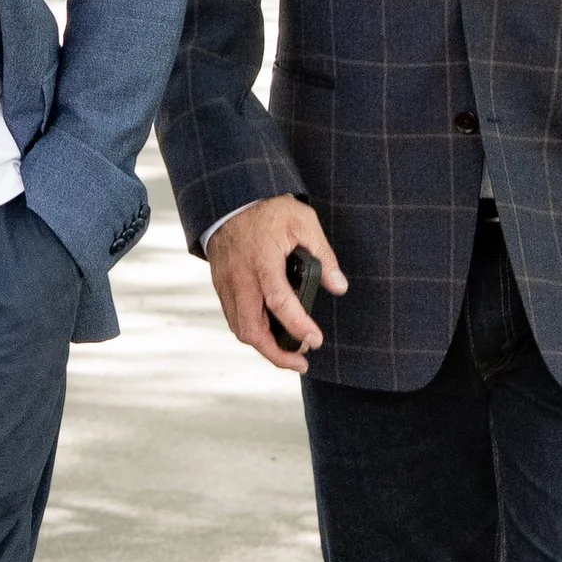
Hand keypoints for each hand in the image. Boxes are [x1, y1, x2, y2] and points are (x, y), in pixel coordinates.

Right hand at [206, 194, 347, 373]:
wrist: (232, 200)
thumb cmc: (270, 211)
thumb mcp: (304, 224)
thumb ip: (324, 257)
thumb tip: (339, 287)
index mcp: (262, 260)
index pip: (279, 301)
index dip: (297, 326)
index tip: (315, 341)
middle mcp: (240, 277)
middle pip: (251, 329)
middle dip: (276, 353)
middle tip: (301, 361)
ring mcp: (227, 284)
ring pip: (239, 329)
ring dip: (263, 347)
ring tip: (289, 352)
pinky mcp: (221, 286)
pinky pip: (233, 318)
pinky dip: (252, 332)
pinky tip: (271, 335)